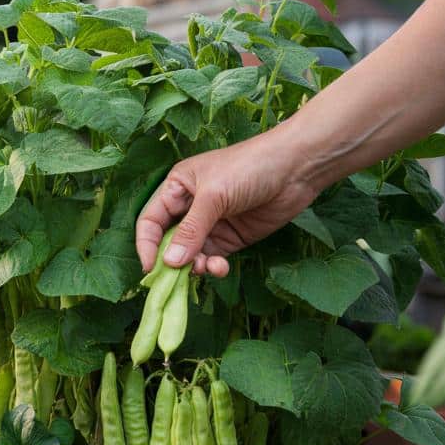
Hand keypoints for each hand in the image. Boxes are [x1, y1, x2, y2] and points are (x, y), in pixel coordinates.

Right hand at [135, 131, 321, 276]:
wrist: (297, 168)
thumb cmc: (250, 167)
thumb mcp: (214, 196)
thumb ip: (191, 230)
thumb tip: (169, 262)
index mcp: (177, 188)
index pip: (151, 221)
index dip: (147, 245)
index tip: (151, 268)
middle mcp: (190, 207)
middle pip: (168, 242)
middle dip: (172, 260)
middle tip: (177, 277)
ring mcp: (211, 224)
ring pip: (190, 254)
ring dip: (194, 266)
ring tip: (206, 268)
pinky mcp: (230, 238)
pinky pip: (212, 258)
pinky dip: (213, 267)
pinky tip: (221, 268)